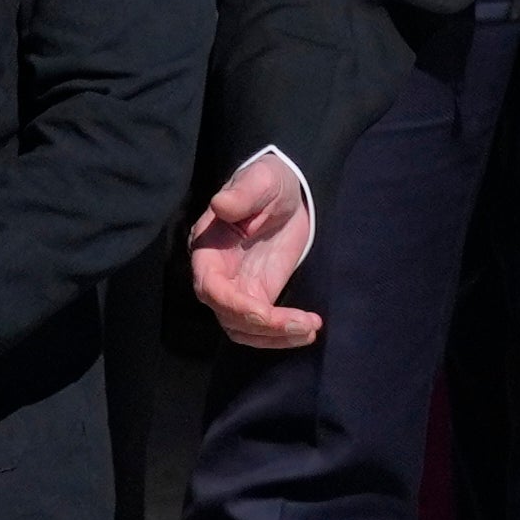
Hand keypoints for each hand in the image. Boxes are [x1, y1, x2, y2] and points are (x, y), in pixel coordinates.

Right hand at [188, 153, 319, 347]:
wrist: (288, 192)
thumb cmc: (268, 182)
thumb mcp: (259, 181)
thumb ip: (241, 194)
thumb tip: (220, 204)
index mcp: (208, 248)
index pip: (210, 287)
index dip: (233, 305)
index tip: (264, 313)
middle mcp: (217, 275)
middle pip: (228, 316)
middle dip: (264, 327)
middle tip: (304, 325)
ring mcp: (237, 288)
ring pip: (244, 330)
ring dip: (275, 337)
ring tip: (310, 330)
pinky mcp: (259, 295)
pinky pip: (263, 326)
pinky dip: (283, 334)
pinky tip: (310, 329)